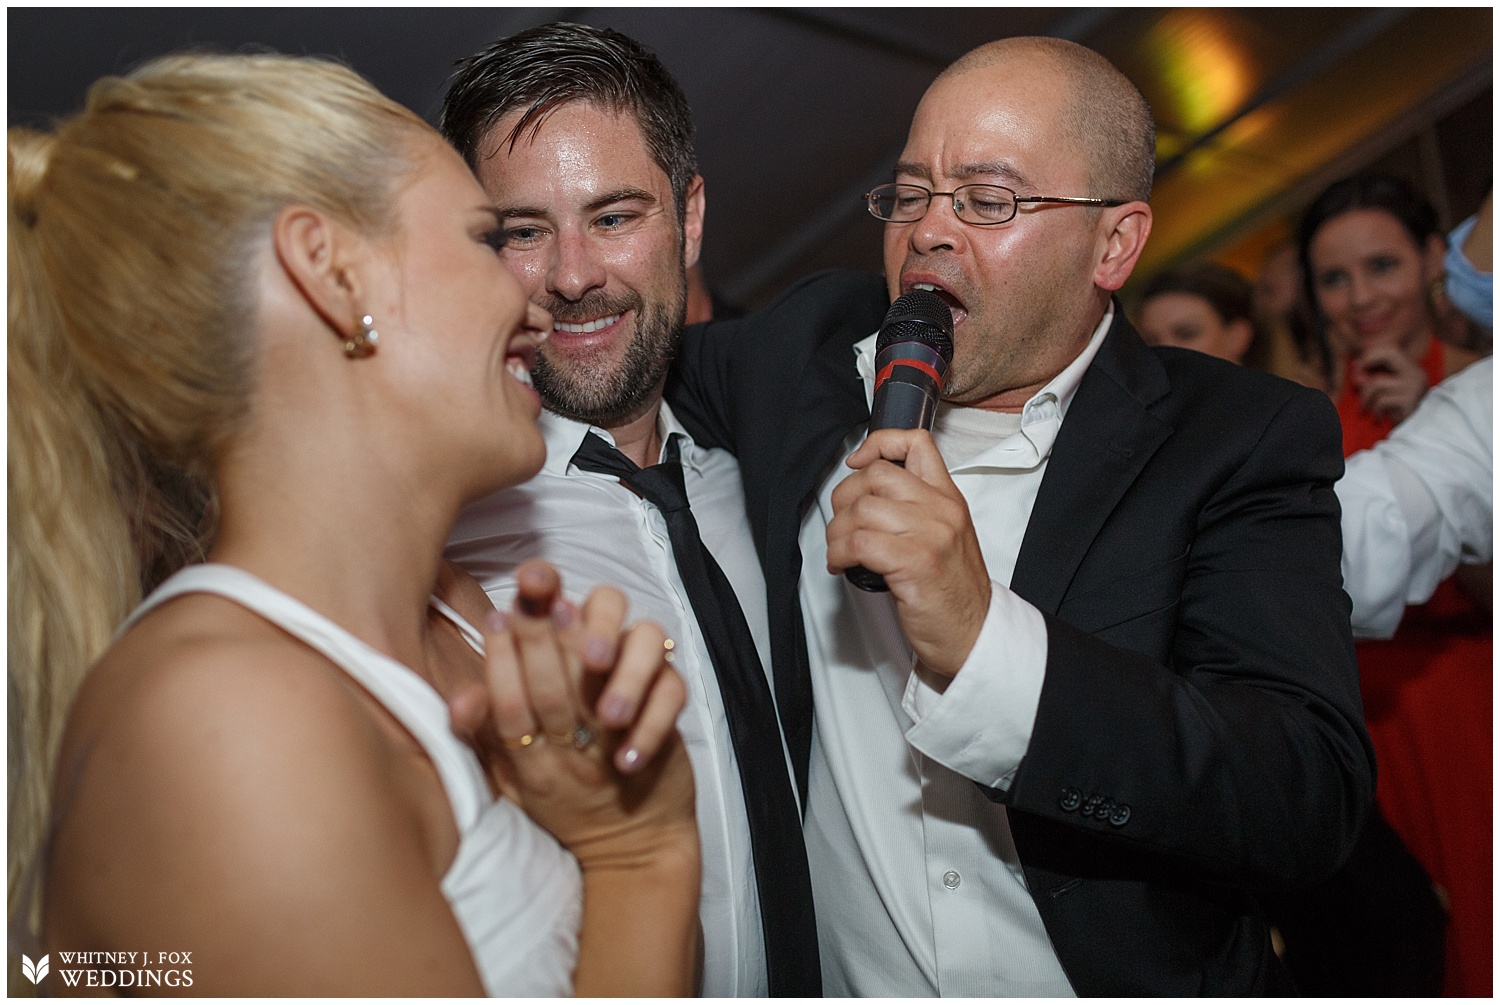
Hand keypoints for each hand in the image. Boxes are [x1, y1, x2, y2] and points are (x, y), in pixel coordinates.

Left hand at [451, 560, 695, 869]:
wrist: (618, 834)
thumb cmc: (559, 789)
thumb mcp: (515, 763)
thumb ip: (488, 727)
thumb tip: (462, 704)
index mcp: (553, 652)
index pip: (547, 604)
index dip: (540, 587)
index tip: (530, 584)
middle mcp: (596, 651)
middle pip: (603, 607)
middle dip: (589, 626)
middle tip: (588, 657)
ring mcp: (636, 673)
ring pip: (647, 638)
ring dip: (628, 676)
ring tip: (609, 719)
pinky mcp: (669, 700)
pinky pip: (672, 691)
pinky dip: (652, 722)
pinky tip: (628, 757)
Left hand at [825, 428, 990, 674]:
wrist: (973, 633)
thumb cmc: (953, 591)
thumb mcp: (945, 535)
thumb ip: (916, 508)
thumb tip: (866, 493)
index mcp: (948, 498)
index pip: (915, 443)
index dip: (877, 444)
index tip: (856, 463)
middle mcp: (941, 510)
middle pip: (875, 475)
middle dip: (843, 499)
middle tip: (842, 525)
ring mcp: (930, 535)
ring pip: (861, 510)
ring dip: (837, 533)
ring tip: (840, 551)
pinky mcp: (914, 562)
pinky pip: (859, 542)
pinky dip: (839, 553)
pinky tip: (842, 565)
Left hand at [1352, 344, 1428, 423]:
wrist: (1420, 433)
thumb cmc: (1399, 413)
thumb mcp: (1386, 393)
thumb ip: (1373, 378)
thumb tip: (1355, 365)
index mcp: (1412, 369)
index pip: (1391, 350)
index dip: (1371, 355)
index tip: (1358, 366)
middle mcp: (1416, 374)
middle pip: (1390, 354)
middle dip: (1368, 362)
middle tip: (1356, 378)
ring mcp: (1414, 387)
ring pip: (1377, 383)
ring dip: (1364, 396)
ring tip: (1364, 407)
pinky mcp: (1410, 402)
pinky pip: (1382, 401)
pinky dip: (1374, 409)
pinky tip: (1377, 417)